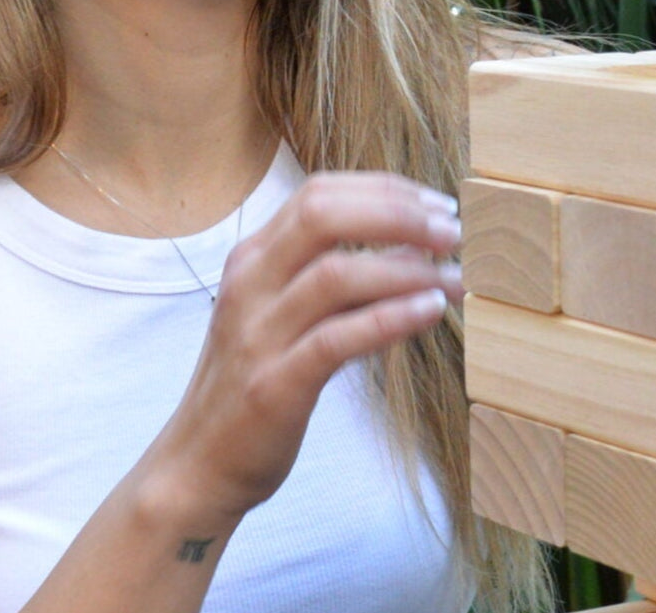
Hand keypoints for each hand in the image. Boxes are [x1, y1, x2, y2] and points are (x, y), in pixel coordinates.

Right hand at [157, 171, 462, 522]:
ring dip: (407, 270)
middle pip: (323, 215)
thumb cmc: (258, 378)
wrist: (199, 463)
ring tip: (457, 279)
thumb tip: (415, 250)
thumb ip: (339, 277)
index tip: (437, 206)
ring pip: (334, 274)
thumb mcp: (287, 312)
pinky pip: (337, 339)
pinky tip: (430, 313)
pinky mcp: (274, 383)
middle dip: (397, 215)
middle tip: (453, 232)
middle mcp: (251, 282)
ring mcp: (258, 332)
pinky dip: (390, 319)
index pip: (319, 193)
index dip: (385, 191)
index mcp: (253, 256)